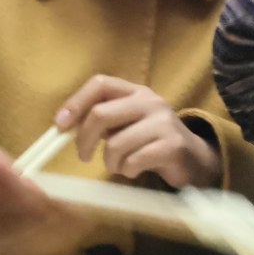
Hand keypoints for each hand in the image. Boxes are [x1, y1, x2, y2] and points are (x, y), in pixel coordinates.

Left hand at [55, 75, 220, 187]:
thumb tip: (63, 125)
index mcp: (136, 91)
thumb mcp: (126, 124)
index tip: (60, 126)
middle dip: (84, 139)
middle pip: (101, 114)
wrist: (192, 158)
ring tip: (119, 165)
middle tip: (82, 156)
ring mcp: (163, 122)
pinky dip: (127, 170)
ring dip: (110, 162)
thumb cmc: (150, 142)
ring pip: (116, 144)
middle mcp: (150, 101)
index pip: (100, 84)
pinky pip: (133, 161)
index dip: (76, 103)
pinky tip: (135, 170)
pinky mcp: (172, 145)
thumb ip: (102, 119)